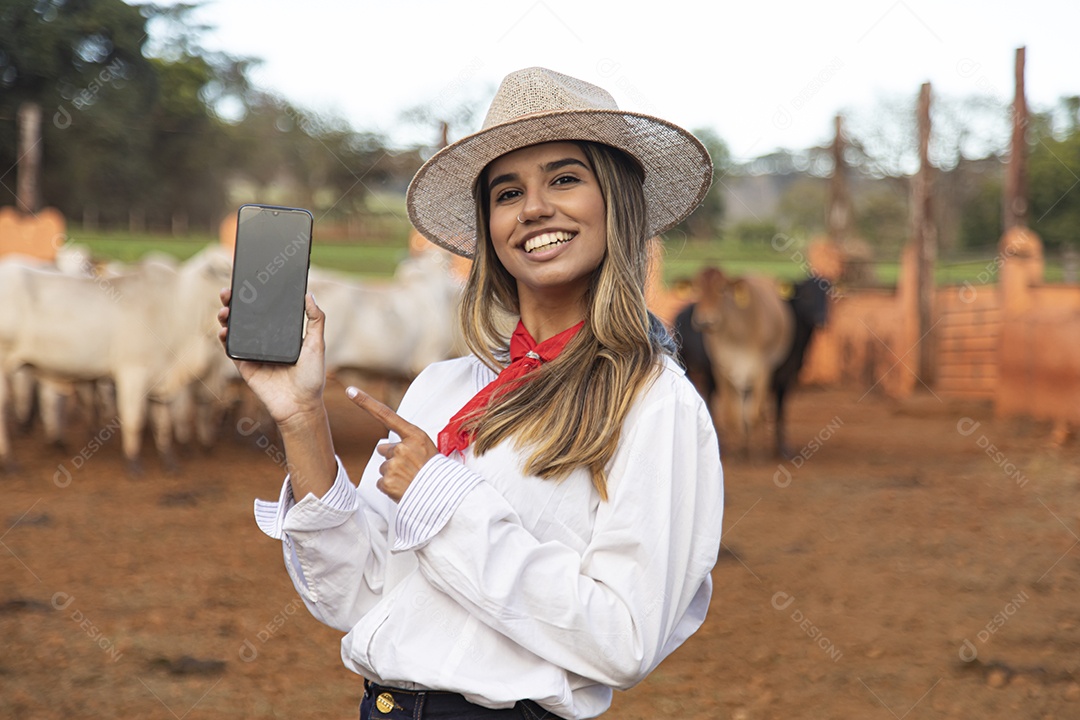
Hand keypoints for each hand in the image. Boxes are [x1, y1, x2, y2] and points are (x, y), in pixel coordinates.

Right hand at [217, 289, 326, 424]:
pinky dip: (225, 339)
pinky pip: (231, 349)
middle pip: (247, 317)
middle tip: (230, 292)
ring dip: (227, 318)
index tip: (249, 282)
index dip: (256, 297)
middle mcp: (266, 341)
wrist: (300, 405)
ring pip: (236, 330)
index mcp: (282, 334)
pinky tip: (224, 330)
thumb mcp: (318, 344)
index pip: (267, 310)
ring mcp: (254, 352)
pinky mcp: (245, 365)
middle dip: (236, 303)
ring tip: (225, 309)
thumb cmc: (312, 377)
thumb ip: (316, 319)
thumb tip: (309, 294)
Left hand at [346, 387, 437, 501]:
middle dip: (393, 459)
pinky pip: (382, 482)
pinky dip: (391, 487)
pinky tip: (404, 489)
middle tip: (411, 468)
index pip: (386, 414)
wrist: (444, 496)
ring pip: (384, 467)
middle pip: (384, 450)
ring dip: (394, 474)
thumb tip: (382, 448)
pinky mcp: (388, 482)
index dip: (366, 402)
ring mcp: (394, 465)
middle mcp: (402, 447)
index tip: (350, 391)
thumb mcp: (427, 449)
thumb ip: (406, 443)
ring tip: (411, 480)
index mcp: (414, 435)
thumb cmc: (436, 472)